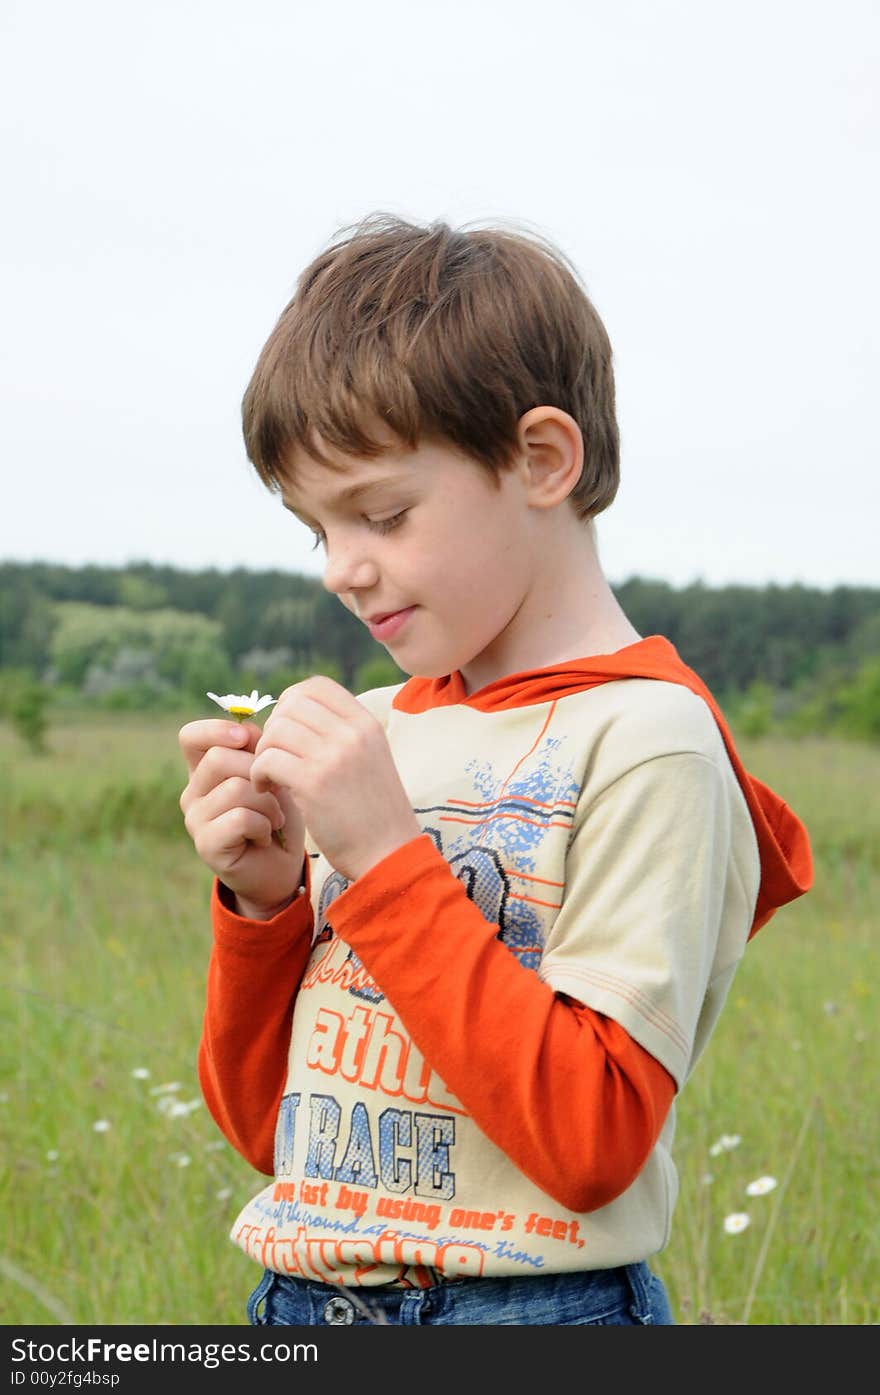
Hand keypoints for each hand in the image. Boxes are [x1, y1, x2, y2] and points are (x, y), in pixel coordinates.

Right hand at [178, 718, 304, 917]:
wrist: (282, 867)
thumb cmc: (278, 816)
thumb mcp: (272, 775)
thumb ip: (257, 751)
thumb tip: (247, 730)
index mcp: (204, 770)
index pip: (191, 737)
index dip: (216, 730)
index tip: (245, 738)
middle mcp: (193, 792)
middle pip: (218, 758)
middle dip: (258, 771)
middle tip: (274, 794)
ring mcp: (195, 819)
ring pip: (234, 788)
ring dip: (268, 804)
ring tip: (274, 819)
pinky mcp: (206, 844)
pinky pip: (240, 818)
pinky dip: (263, 826)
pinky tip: (265, 837)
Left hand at [250, 675, 421, 881]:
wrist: (390, 854)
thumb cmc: (375, 813)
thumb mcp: (371, 759)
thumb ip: (343, 735)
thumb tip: (297, 713)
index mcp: (367, 724)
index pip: (317, 686)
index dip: (291, 702)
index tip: (286, 730)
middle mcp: (352, 733)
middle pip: (291, 704)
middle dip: (273, 729)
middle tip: (274, 756)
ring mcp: (334, 756)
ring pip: (275, 731)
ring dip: (263, 753)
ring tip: (269, 777)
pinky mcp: (314, 783)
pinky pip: (267, 760)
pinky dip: (258, 774)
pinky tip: (267, 790)